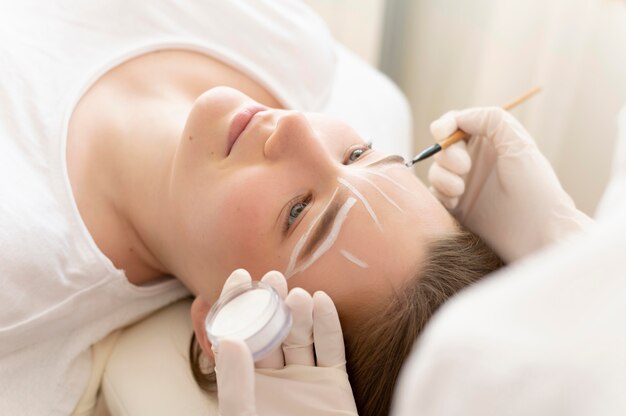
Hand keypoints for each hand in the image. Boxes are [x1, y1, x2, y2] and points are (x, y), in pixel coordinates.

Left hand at [213, 269, 356, 415]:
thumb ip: (236, 386)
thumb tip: (231, 341)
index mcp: (247, 382)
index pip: (240, 335)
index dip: (239, 305)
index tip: (240, 275)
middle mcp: (276, 377)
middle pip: (273, 331)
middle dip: (273, 303)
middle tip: (274, 278)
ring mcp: (305, 380)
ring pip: (302, 337)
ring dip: (301, 312)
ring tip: (299, 295)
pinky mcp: (334, 387)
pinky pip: (332, 350)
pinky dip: (329, 325)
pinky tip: (322, 301)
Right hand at [428, 107, 592, 261]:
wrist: (538, 233)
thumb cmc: (535, 188)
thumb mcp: (519, 144)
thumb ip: (491, 119)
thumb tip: (459, 118)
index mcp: (491, 144)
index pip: (458, 125)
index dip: (445, 125)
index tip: (442, 132)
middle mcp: (476, 163)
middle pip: (443, 148)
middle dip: (448, 155)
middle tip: (465, 167)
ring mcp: (465, 186)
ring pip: (436, 171)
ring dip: (443, 177)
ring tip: (461, 191)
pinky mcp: (457, 209)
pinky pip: (434, 195)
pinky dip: (441, 194)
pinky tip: (456, 203)